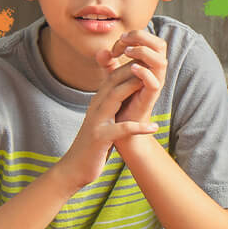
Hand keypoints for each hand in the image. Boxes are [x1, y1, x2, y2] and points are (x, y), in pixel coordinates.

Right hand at [63, 59, 163, 182]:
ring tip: (151, 84)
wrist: (73, 169)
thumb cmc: (92, 145)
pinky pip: (121, 130)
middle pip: (113, 82)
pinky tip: (154, 127)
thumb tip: (124, 93)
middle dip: (132, 70)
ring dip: (132, 88)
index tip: (146, 59)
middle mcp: (95, 108)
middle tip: (151, 62)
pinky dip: (138, 128)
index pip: (113, 78)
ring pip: (114, 98)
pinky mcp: (100, 139)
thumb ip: (110, 106)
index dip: (129, 67)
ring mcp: (96, 122)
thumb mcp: (101, 121)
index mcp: (97, 103)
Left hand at [98, 29, 166, 127]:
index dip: (135, 35)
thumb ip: (108, 64)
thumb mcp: (113, 78)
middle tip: (124, 41)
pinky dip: (144, 73)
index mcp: (149, 64)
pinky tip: (132, 68)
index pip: (150, 40)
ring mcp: (155, 83)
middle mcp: (155, 71)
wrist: (121, 124)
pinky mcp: (151, 97)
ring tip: (127, 53)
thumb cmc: (120, 100)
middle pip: (160, 45)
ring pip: (161, 61)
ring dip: (143, 52)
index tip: (118, 42)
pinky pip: (155, 82)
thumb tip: (101, 50)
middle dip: (142, 37)